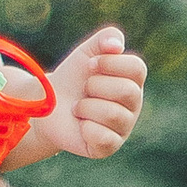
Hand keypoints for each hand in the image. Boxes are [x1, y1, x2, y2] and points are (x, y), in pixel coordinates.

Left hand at [0, 26, 148, 170]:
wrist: (49, 104)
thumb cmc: (73, 78)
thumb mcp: (87, 52)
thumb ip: (105, 39)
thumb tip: (117, 45)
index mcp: (133, 80)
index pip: (137, 68)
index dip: (110, 64)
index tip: (90, 65)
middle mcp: (134, 105)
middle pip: (127, 91)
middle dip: (95, 86)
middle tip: (84, 89)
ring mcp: (123, 127)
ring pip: (113, 114)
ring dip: (86, 107)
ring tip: (79, 107)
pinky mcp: (109, 147)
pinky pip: (103, 137)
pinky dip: (85, 128)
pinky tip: (81, 125)